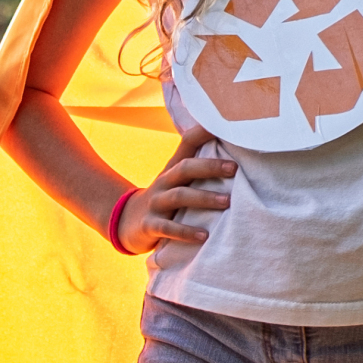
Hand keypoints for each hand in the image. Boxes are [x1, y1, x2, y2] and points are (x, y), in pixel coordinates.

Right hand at [115, 128, 233, 252]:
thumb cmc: (164, 200)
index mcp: (173, 169)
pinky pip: (168, 228)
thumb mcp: (176, 181)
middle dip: (210, 167)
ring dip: (204, 198)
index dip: (203, 133)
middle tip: (234, 169)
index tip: (225, 126)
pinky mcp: (149, 226)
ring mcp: (155, 204)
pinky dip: (186, 232)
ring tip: (227, 202)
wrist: (126, 221)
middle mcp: (164, 182)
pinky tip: (204, 236)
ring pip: (179, 196)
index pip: (188, 144)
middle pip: (185, 168)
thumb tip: (236, 155)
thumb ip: (198, 169)